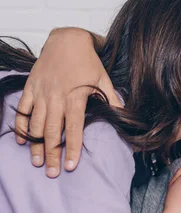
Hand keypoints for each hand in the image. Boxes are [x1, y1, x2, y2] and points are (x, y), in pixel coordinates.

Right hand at [15, 28, 115, 177]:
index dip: (73, 148)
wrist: (67, 40)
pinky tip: (22, 141)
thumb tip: (126, 117)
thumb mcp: (104, 80)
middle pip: (53, 131)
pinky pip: (23, 110)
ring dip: (36, 145)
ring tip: (37, 162)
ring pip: (36, 124)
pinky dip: (22, 126)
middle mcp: (57, 97)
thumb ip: (113, 100)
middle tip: (51, 173)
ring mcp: (41, 92)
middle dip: (51, 154)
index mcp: (76, 97)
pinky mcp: (31, 87)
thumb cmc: (88, 62)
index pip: (75, 128)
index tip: (71, 166)